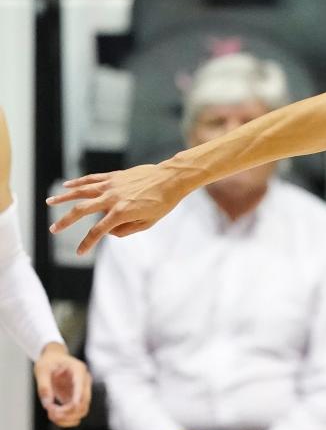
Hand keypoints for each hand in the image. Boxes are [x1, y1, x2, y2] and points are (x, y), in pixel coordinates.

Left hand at [34, 342, 90, 426]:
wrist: (54, 359)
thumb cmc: (49, 362)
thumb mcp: (42, 370)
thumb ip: (44, 386)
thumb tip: (48, 404)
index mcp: (78, 370)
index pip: (81, 385)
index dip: (77, 398)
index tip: (69, 407)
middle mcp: (84, 381)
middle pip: (84, 403)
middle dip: (68, 412)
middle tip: (51, 413)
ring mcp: (82, 391)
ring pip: (82, 410)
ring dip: (68, 418)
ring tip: (51, 415)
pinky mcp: (76, 398)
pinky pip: (76, 412)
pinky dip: (67, 418)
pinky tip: (54, 415)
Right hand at [46, 164, 186, 254]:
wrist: (170, 179)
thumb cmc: (163, 203)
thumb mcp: (148, 223)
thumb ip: (127, 230)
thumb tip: (109, 232)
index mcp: (121, 213)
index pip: (98, 231)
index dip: (87, 243)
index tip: (79, 252)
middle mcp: (112, 199)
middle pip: (82, 210)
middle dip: (66, 222)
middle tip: (53, 230)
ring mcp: (112, 186)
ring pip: (81, 191)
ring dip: (64, 198)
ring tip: (49, 202)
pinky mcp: (114, 176)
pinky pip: (92, 179)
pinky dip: (78, 183)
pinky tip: (67, 186)